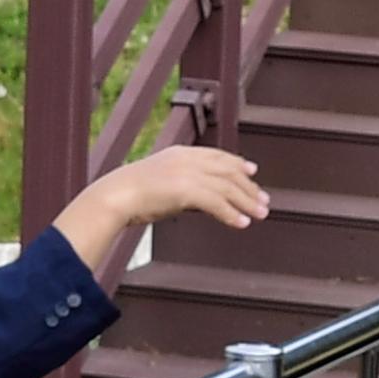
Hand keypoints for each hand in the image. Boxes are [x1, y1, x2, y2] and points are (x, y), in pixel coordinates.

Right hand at [109, 146, 269, 230]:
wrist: (114, 196)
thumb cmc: (129, 195)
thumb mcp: (159, 183)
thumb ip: (181, 187)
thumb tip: (201, 201)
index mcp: (179, 153)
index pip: (216, 156)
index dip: (236, 163)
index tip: (252, 171)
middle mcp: (187, 160)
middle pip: (227, 171)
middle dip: (248, 186)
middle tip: (264, 200)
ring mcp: (186, 173)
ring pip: (227, 187)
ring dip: (247, 201)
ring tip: (261, 214)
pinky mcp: (185, 190)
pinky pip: (217, 203)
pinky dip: (231, 214)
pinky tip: (242, 224)